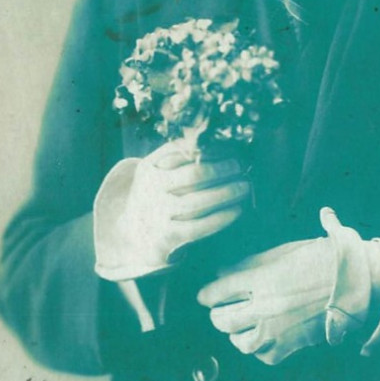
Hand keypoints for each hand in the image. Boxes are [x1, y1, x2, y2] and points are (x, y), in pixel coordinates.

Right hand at [116, 141, 249, 272]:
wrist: (135, 233)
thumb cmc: (158, 194)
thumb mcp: (158, 171)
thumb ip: (179, 156)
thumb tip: (222, 143)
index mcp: (149, 167)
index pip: (184, 152)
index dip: (212, 149)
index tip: (231, 148)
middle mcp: (150, 189)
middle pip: (194, 176)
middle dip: (223, 169)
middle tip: (241, 166)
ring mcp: (157, 214)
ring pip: (198, 202)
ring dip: (227, 193)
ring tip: (244, 186)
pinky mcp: (166, 237)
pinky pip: (199, 227)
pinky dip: (222, 218)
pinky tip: (237, 210)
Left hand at [197, 236, 335, 365]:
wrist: (356, 281)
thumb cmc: (322, 259)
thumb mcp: (284, 251)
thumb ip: (251, 262)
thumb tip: (224, 271)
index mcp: (263, 280)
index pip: (218, 291)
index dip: (207, 293)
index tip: (204, 294)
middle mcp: (266, 308)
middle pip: (223, 319)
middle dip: (216, 313)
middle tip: (217, 308)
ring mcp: (279, 329)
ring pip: (239, 342)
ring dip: (234, 333)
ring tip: (237, 325)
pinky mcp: (293, 344)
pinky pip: (264, 355)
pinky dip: (257, 348)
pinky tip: (259, 337)